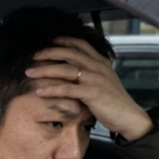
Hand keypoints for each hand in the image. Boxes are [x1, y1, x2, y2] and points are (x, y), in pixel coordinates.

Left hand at [25, 37, 153, 141]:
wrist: (130, 117)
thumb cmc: (115, 101)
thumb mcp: (105, 81)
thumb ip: (92, 72)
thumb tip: (76, 70)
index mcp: (101, 62)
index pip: (81, 44)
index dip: (64, 41)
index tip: (49, 41)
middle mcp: (98, 67)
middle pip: (69, 53)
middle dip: (49, 53)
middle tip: (33, 56)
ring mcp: (95, 79)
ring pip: (65, 69)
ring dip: (44, 70)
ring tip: (29, 73)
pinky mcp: (92, 93)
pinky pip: (67, 89)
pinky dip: (51, 89)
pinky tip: (39, 92)